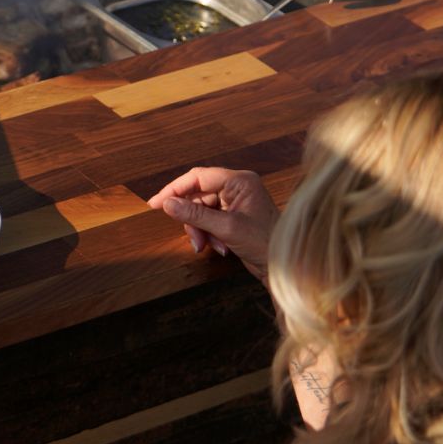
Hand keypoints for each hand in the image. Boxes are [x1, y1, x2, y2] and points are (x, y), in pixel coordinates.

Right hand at [146, 167, 279, 282]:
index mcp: (239, 181)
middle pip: (198, 196)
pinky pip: (209, 220)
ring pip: (201, 210)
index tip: (156, 203)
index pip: (198, 177)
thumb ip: (195, 214)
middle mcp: (237, 188)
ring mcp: (235, 203)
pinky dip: (208, 234)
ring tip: (207, 246)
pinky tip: (219, 248)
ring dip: (200, 230)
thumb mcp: (226, 228)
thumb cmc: (266, 243)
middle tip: (193, 238)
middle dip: (192, 218)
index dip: (175, 189)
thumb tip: (167, 204)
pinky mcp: (234, 217)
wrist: (286, 267)